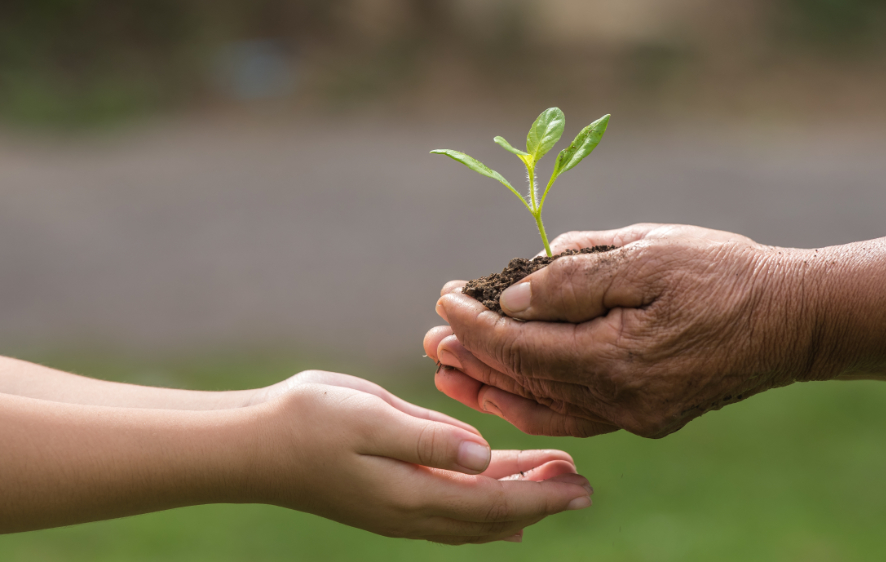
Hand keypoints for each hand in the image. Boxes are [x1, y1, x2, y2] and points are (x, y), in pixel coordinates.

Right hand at [254, 381, 593, 543]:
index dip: (541, 495)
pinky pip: (451, 508)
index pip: (494, 503)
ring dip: (517, 500)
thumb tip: (483, 457)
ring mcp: (399, 508)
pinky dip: (484, 505)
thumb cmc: (308, 422)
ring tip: (554, 483)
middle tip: (584, 487)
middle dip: (540, 500)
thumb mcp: (371, 418)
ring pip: (474, 514)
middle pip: (492, 515)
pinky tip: (499, 496)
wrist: (253, 444)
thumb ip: (430, 439)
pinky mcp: (389, 496)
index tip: (581, 485)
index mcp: (413, 494)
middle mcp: (412, 511)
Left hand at [426, 223, 818, 437]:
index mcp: (616, 359)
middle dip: (474, 358)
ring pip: (545, 406)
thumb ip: (577, 278)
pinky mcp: (647, 416)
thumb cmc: (725, 274)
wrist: (794, 319)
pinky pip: (575, 414)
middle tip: (432, 339)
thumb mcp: (650, 254)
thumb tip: (514, 295)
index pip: (521, 348)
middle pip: (525, 383)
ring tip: (451, 369)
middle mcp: (620, 401)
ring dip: (495, 386)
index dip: (476, 325)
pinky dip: (536, 401)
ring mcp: (635, 416)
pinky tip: (507, 389)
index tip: (444, 298)